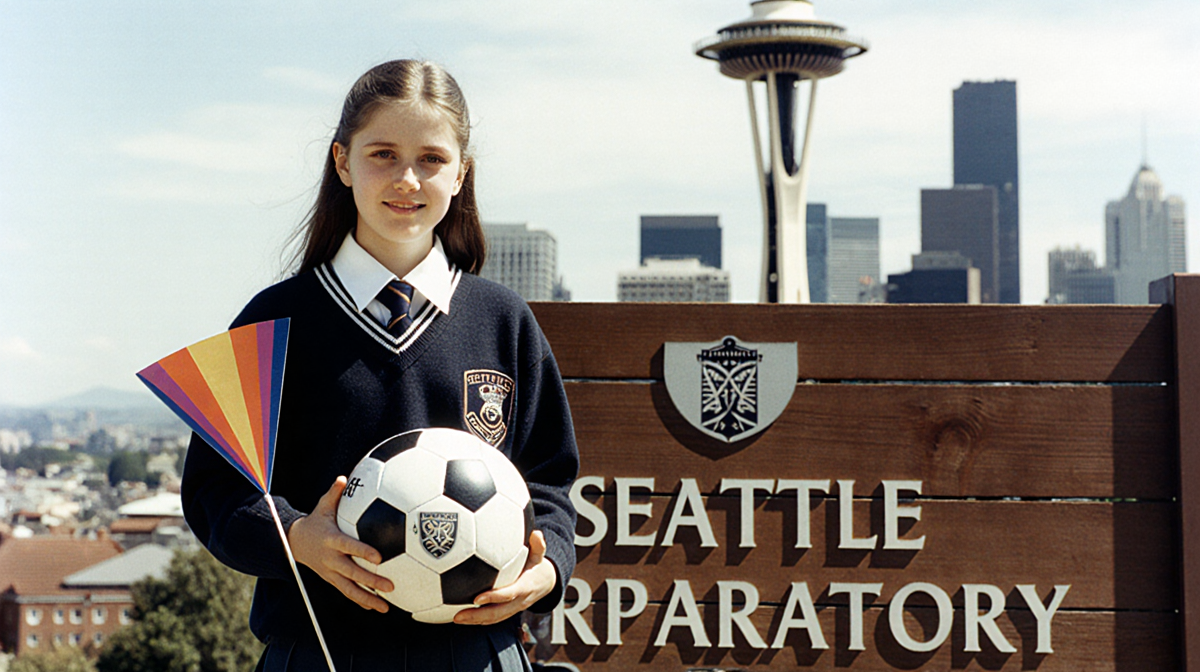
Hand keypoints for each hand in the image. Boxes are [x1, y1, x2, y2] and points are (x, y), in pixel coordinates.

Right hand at [288, 476, 393, 612]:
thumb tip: (344, 477)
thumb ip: (334, 493)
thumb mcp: (322, 506)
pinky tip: (377, 607)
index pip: (349, 547)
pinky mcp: (332, 580)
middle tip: (391, 585)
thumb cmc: (316, 520)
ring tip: (386, 606)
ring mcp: (331, 572)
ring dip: (368, 598)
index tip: (379, 557)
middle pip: (352, 573)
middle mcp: (331, 559)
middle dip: (371, 581)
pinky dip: (361, 601)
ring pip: (350, 589)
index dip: (363, 552)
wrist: (294, 542)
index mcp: (332, 540)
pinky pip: (347, 592)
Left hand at [454, 530, 555, 624]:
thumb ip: (538, 545)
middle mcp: (518, 601)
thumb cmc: (537, 567)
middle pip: (497, 612)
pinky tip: (464, 617)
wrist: (546, 584)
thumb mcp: (539, 556)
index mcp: (525, 587)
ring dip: (475, 620)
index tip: (476, 598)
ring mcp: (513, 609)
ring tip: (456, 618)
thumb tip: (536, 533)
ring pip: (494, 619)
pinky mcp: (508, 611)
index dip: (493, 597)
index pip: (508, 594)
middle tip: (457, 616)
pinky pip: (493, 618)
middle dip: (477, 615)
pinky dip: (478, 620)